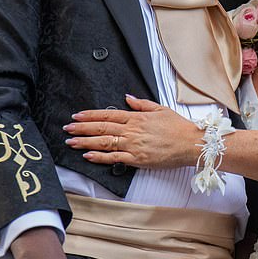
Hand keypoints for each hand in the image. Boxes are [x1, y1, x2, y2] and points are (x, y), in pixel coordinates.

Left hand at [64, 95, 199, 167]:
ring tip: (71, 142)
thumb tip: (127, 98)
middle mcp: (132, 130)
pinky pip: (114, 158)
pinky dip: (99, 157)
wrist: (190, 143)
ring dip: (85, 142)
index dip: (90, 115)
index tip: (77, 116)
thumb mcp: (160, 109)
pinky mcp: (137, 160)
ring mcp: (133, 145)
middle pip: (101, 128)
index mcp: (137, 117)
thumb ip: (141, 104)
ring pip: (104, 143)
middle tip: (67, 128)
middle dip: (82, 128)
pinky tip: (88, 156)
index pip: (108, 115)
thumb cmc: (178, 127)